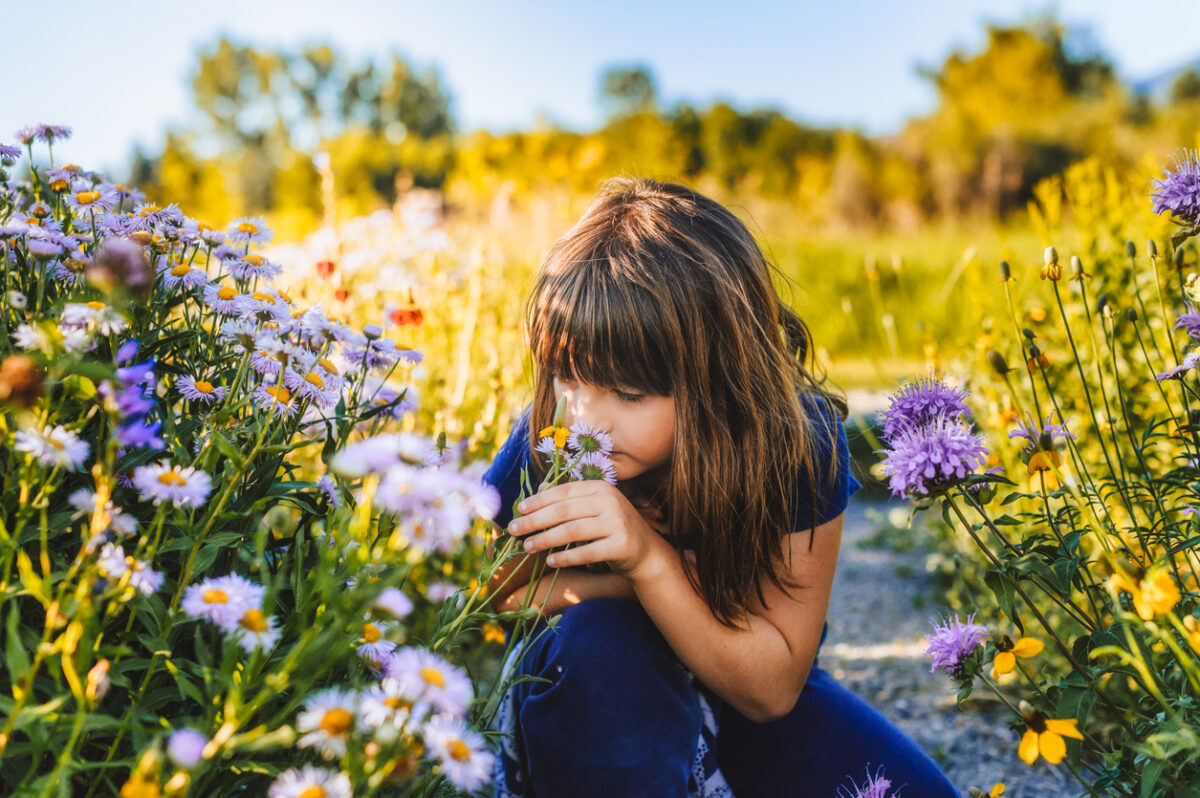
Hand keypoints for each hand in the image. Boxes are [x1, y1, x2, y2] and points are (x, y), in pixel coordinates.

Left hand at [506, 480, 670, 581]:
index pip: (564, 492)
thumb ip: (570, 498)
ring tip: (527, 546)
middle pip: (564, 510)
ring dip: (546, 539)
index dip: (539, 500)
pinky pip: (586, 552)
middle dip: (536, 520)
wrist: (647, 552)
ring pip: (573, 531)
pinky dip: (566, 558)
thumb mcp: (594, 507)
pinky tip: (550, 561)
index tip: (519, 509)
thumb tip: (539, 489)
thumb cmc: (613, 528)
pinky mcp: (621, 545)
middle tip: (515, 529)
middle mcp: (611, 501)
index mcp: (601, 488)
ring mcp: (617, 523)